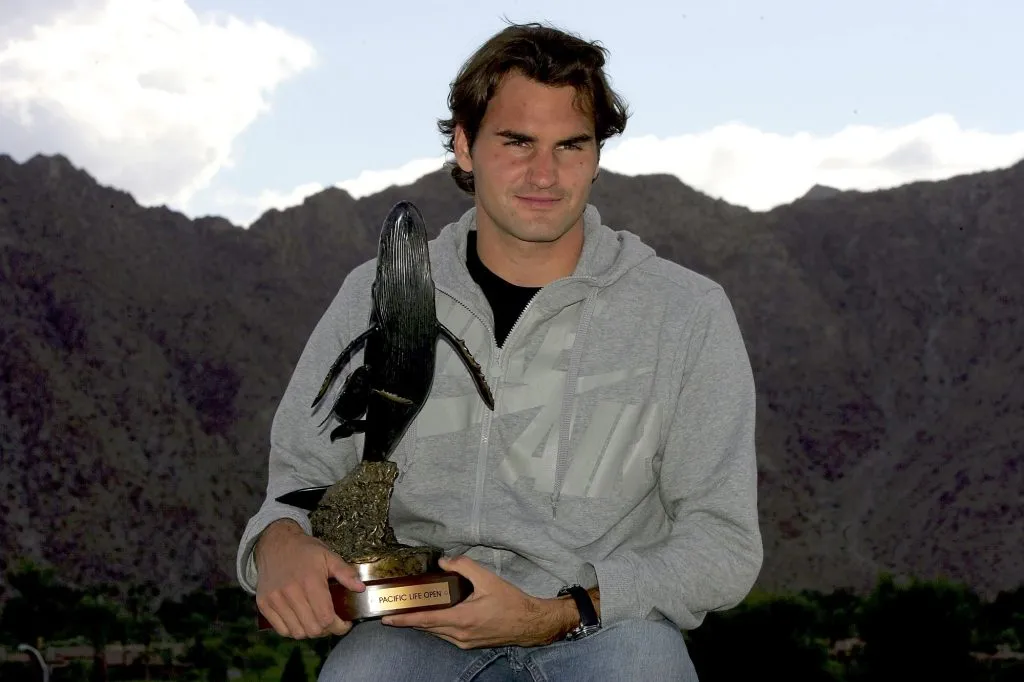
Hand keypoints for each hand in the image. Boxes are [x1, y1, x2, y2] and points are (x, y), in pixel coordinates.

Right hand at [254, 519, 365, 638]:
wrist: (276, 543)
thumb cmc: (305, 550)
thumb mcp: (329, 556)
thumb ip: (346, 573)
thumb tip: (361, 588)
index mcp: (310, 581)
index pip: (326, 618)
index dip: (339, 626)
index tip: (345, 623)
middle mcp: (290, 593)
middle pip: (312, 629)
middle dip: (327, 630)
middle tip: (332, 622)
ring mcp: (275, 600)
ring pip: (297, 633)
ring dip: (310, 632)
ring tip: (317, 621)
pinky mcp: (264, 604)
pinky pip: (281, 630)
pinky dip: (293, 630)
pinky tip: (301, 620)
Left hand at [381, 555, 576, 648]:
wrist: (529, 624)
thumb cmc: (511, 602)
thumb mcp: (488, 578)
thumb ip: (464, 566)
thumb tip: (444, 561)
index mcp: (462, 619)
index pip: (426, 620)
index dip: (405, 619)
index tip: (388, 618)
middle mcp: (460, 634)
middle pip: (427, 628)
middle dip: (409, 620)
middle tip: (394, 611)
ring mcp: (465, 642)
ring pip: (436, 633)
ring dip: (423, 624)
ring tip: (410, 613)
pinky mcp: (470, 644)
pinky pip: (446, 636)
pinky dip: (436, 627)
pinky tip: (435, 617)